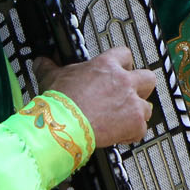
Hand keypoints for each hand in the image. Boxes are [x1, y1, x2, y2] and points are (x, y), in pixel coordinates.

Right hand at [36, 47, 154, 147]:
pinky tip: (121, 135)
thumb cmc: (60, 102)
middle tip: (129, 95)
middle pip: (148, 78)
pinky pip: (142, 129)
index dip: (123, 64)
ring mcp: (132, 102)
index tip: (118, 71)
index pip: (125, 54)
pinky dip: (132, 134)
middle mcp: (124, 81)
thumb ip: (49, 67)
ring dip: (138, 113)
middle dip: (141, 87)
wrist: (64, 125)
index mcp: (107, 65)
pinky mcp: (135, 123)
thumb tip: (41, 62)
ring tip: (124, 119)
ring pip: (148, 106)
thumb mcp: (52, 77)